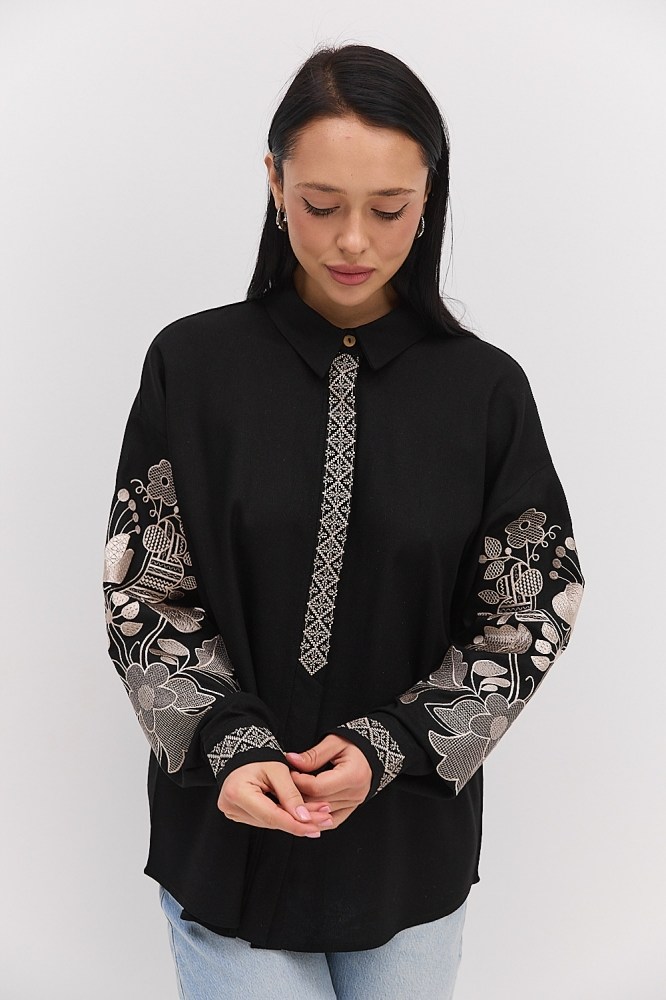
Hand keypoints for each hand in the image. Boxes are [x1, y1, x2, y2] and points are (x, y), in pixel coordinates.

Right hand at [217, 760, 333, 837]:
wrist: (242, 753)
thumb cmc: (259, 756)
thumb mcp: (278, 769)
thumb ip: (290, 794)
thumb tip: (304, 818)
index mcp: (238, 793)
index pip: (271, 816)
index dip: (295, 823)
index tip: (317, 825)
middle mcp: (231, 806)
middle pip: (272, 821)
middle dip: (301, 822)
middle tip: (325, 819)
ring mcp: (233, 812)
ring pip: (271, 823)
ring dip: (296, 821)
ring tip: (319, 816)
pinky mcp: (239, 814)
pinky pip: (266, 819)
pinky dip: (285, 817)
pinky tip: (303, 816)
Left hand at [285, 734, 371, 828]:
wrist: (372, 752)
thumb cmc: (353, 744)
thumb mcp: (333, 742)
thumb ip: (313, 755)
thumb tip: (290, 760)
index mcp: (352, 775)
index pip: (318, 787)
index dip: (298, 782)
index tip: (288, 773)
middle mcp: (355, 793)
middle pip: (318, 803)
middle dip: (297, 796)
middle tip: (283, 787)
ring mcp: (354, 804)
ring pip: (322, 814)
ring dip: (304, 808)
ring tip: (290, 798)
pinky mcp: (351, 809)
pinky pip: (332, 821)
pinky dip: (317, 820)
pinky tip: (304, 815)